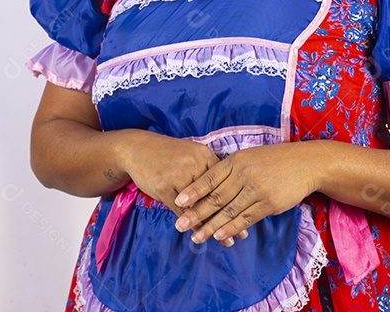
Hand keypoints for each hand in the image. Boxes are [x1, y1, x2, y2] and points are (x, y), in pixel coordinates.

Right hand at [117, 131, 246, 247]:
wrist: (137, 148)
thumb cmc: (168, 156)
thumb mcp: (191, 156)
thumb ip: (208, 172)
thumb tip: (231, 190)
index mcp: (204, 155)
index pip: (225, 182)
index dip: (238, 200)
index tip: (251, 215)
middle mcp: (193, 164)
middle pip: (215, 196)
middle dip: (230, 217)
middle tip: (242, 234)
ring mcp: (178, 175)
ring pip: (199, 206)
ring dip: (213, 226)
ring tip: (226, 241)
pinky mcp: (163, 187)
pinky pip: (181, 211)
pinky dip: (192, 225)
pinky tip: (200, 235)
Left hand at [172, 142, 318, 243]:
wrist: (305, 163)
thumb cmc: (273, 161)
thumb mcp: (248, 158)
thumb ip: (230, 170)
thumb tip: (207, 185)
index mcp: (235, 161)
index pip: (209, 178)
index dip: (193, 191)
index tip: (177, 202)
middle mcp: (243, 174)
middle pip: (215, 197)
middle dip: (196, 213)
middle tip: (179, 225)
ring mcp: (256, 189)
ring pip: (229, 210)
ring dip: (211, 226)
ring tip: (196, 237)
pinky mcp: (269, 203)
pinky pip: (246, 218)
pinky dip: (232, 228)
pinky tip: (220, 236)